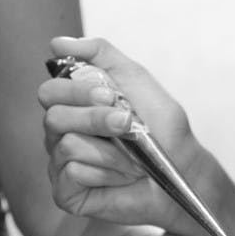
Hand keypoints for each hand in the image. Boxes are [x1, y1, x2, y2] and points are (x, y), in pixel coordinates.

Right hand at [38, 36, 234, 235]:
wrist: (183, 171)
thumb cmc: (163, 129)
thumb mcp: (136, 80)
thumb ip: (100, 54)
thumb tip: (57, 42)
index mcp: (75, 107)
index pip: (50, 91)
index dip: (76, 91)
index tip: (110, 95)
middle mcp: (63, 134)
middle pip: (52, 117)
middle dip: (94, 118)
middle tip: (126, 123)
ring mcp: (62, 164)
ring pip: (65, 145)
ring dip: (110, 150)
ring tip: (134, 157)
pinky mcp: (67, 193)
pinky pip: (73, 174)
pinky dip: (106, 173)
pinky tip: (122, 178)